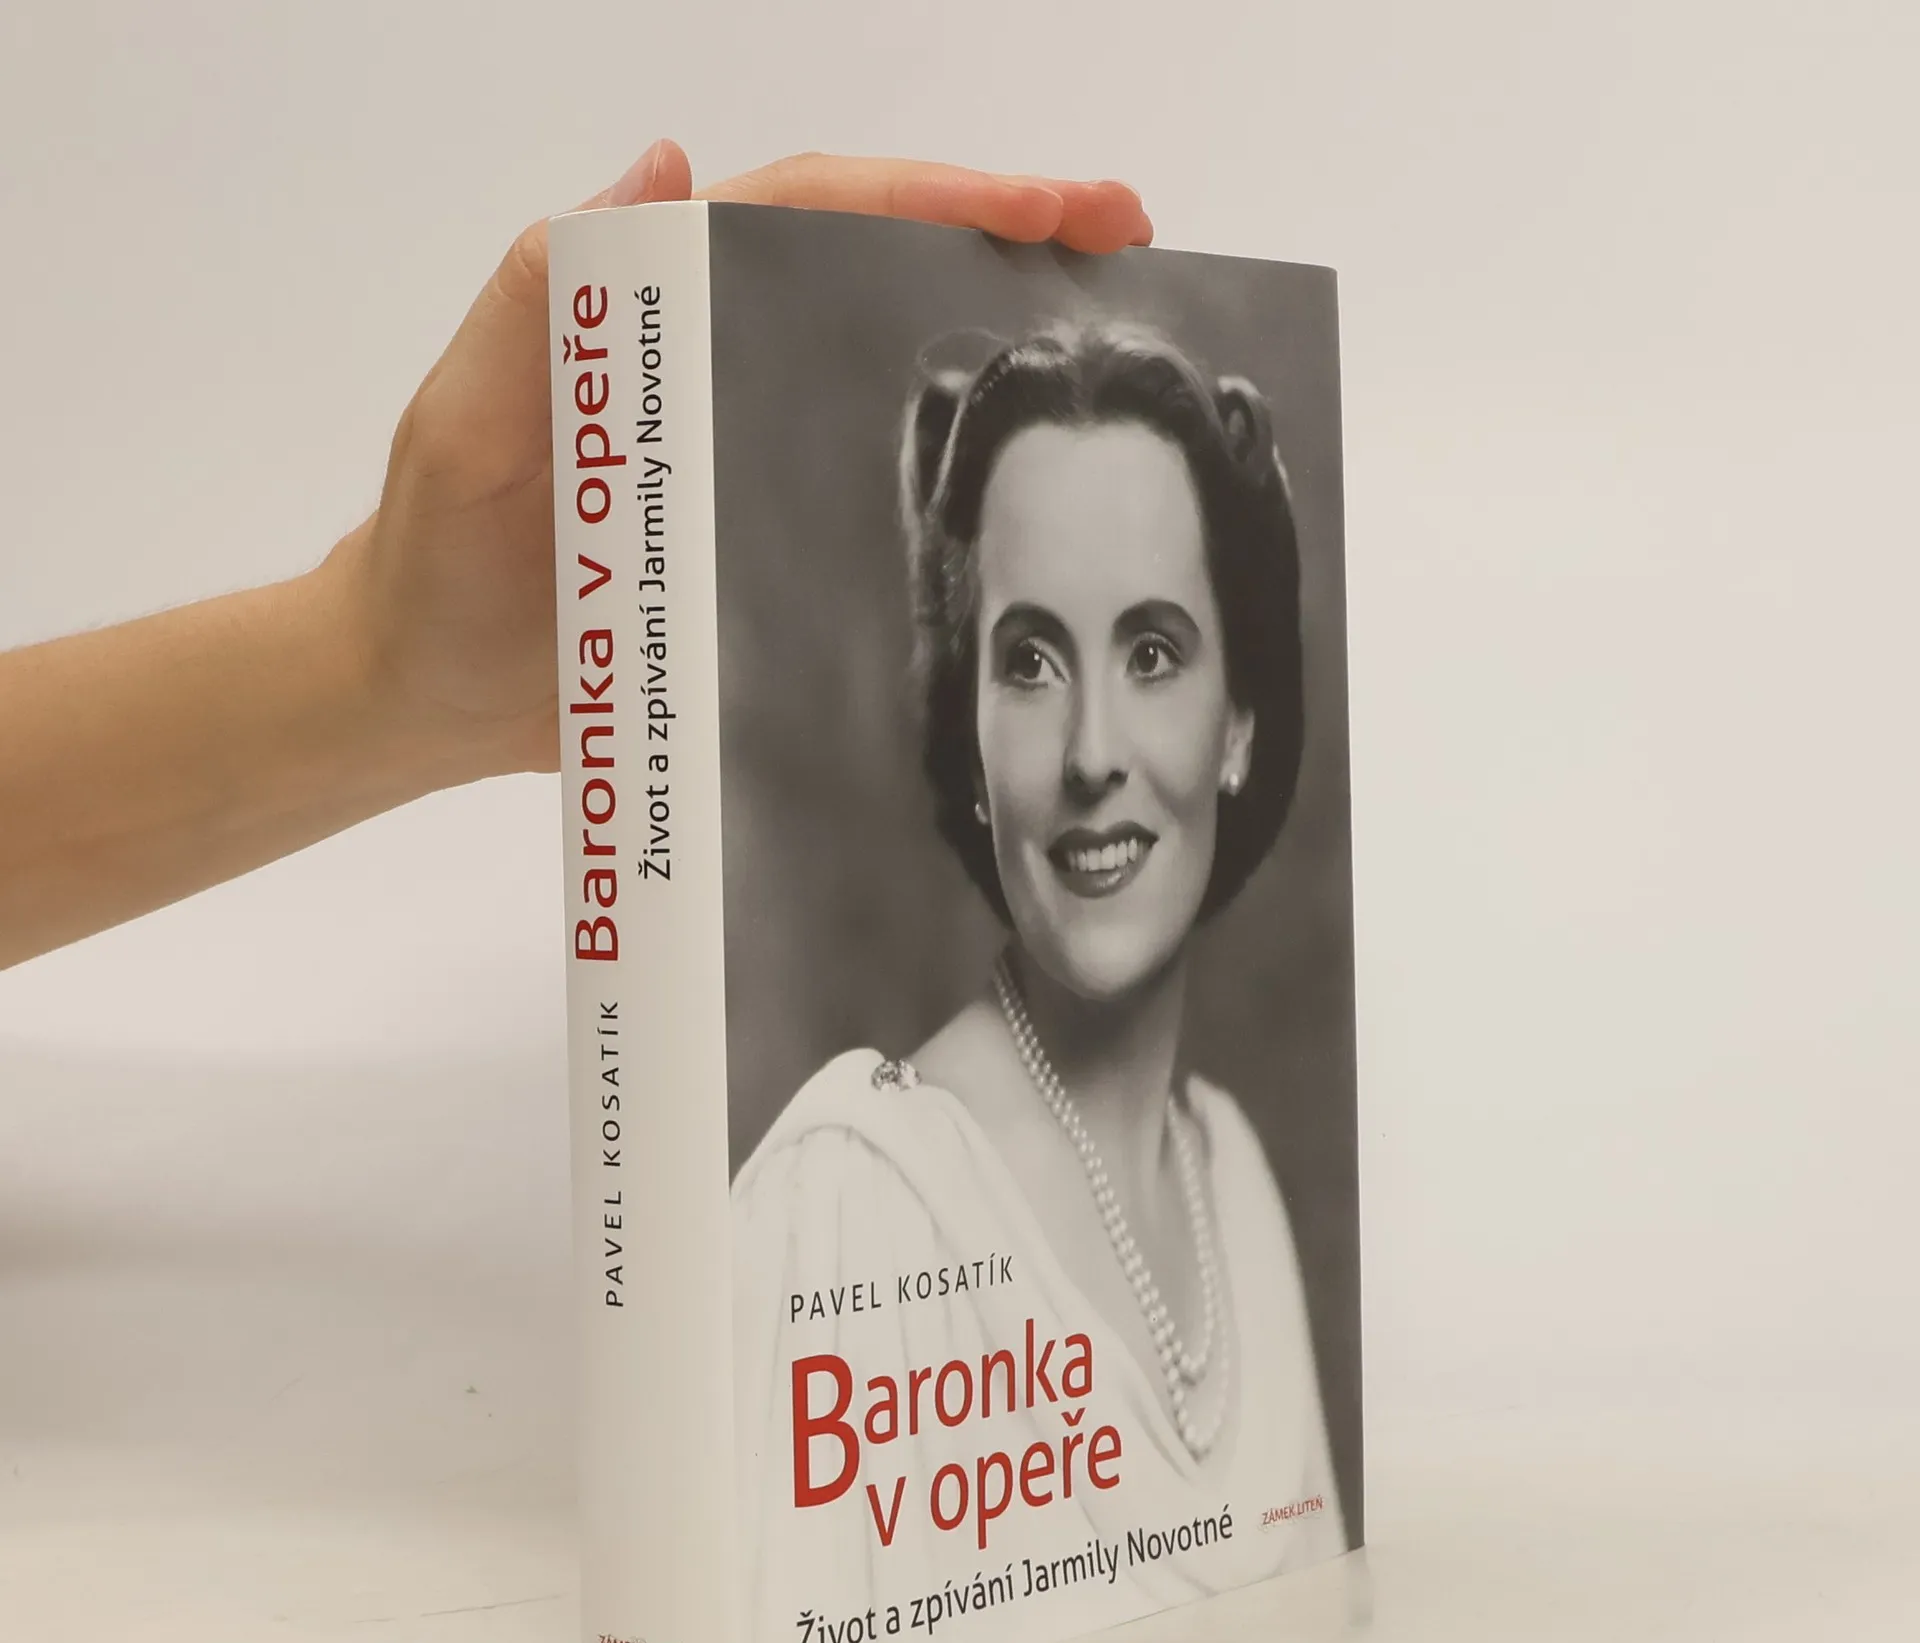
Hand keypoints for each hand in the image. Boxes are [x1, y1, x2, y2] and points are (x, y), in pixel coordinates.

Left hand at [343, 143, 1153, 781]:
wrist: (422, 692)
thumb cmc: (432, 556)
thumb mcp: (465, 421)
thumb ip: (535, 301)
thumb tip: (662, 164)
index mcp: (661, 310)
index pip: (817, 214)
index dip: (945, 195)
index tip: (1061, 205)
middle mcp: (719, 362)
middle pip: (877, 268)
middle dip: (1010, 234)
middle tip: (1132, 239)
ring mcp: (748, 452)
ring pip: (885, 369)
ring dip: (998, 339)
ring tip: (1123, 338)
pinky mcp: (761, 541)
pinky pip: (871, 494)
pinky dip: (955, 476)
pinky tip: (1029, 490)